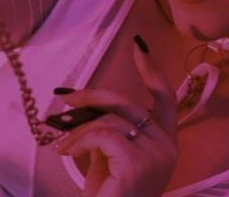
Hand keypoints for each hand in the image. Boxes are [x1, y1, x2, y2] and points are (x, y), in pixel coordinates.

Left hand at [54, 35, 178, 196]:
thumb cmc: (108, 195)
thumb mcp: (110, 156)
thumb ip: (108, 128)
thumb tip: (82, 101)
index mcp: (164, 142)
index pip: (164, 98)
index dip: (151, 70)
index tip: (138, 46)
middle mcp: (167, 146)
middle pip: (126, 102)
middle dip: (92, 96)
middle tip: (64, 99)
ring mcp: (155, 155)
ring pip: (109, 119)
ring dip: (78, 129)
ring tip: (61, 144)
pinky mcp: (137, 164)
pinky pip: (102, 134)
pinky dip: (79, 141)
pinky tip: (66, 153)